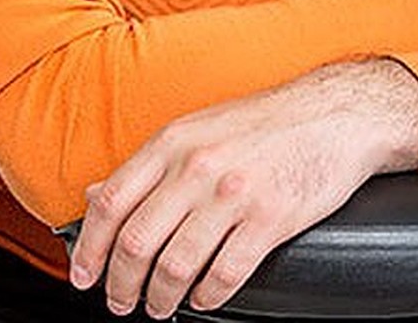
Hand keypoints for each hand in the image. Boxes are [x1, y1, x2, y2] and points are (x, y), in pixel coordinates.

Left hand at [68, 59, 417, 318]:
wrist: (333, 114)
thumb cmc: (264, 122)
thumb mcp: (196, 128)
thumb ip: (147, 164)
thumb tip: (94, 195)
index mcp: (173, 141)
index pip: (111, 202)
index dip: (89, 248)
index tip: (84, 276)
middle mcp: (197, 166)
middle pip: (136, 242)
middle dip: (121, 285)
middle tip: (122, 301)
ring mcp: (233, 193)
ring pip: (174, 266)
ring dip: (161, 299)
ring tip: (160, 306)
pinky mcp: (269, 219)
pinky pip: (223, 275)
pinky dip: (206, 297)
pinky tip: (203, 297)